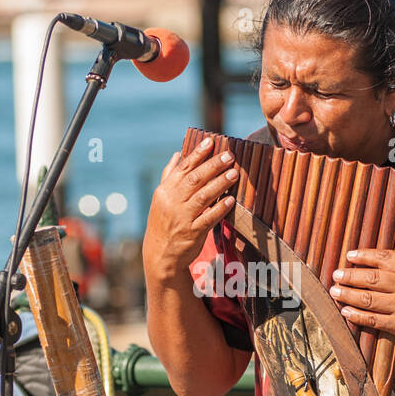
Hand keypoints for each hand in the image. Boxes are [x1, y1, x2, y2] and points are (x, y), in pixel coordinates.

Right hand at [142, 139, 237, 279]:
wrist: (160, 254)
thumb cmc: (163, 222)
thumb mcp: (161, 198)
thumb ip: (169, 175)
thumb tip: (177, 153)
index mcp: (165, 190)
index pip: (183, 168)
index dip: (198, 153)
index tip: (211, 141)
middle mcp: (172, 202)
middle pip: (194, 179)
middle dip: (213, 166)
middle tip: (229, 155)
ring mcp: (182, 218)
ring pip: (203, 197)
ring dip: (219, 184)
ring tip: (234, 173)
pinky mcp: (192, 233)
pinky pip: (208, 218)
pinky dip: (219, 208)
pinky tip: (231, 200)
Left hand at [329, 248, 394, 345]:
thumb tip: (369, 259)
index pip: (383, 258)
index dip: (363, 256)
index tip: (349, 256)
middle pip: (370, 279)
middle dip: (349, 276)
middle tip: (336, 275)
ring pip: (367, 299)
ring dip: (347, 295)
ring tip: (335, 291)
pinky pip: (372, 319)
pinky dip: (356, 315)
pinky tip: (345, 310)